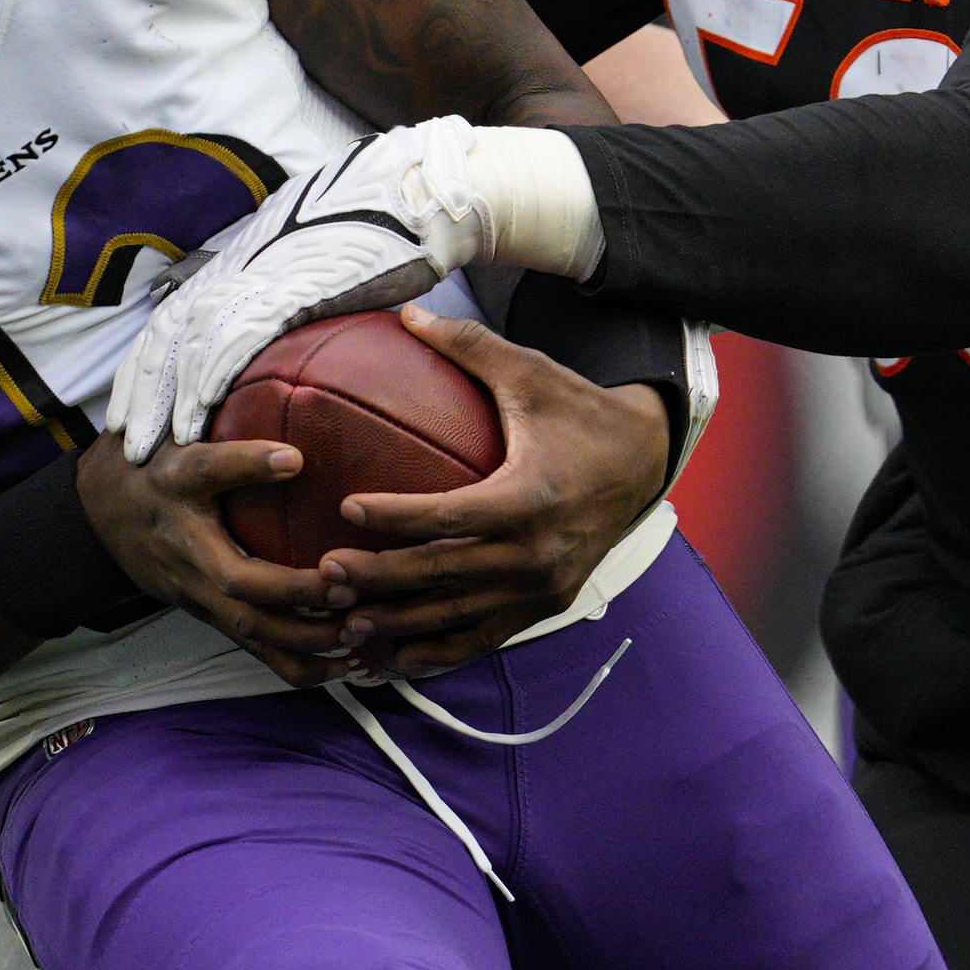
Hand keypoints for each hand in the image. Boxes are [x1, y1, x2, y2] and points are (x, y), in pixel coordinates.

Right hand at [76, 431, 362, 685]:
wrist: (97, 517)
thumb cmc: (153, 467)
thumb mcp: (177, 435)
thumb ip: (228, 430)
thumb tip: (295, 428)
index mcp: (176, 486)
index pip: (206, 469)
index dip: (246, 463)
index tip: (293, 457)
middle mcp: (185, 545)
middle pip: (237, 579)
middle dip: (295, 589)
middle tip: (348, 581)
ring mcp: (195, 588)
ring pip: (249, 626)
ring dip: (305, 637)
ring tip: (359, 633)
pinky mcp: (207, 613)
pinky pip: (251, 647)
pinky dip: (295, 664)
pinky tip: (341, 666)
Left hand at [103, 118, 498, 457]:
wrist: (406, 193)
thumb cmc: (378, 230)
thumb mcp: (326, 269)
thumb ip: (304, 304)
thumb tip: (308, 339)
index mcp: (239, 266)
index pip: (173, 319)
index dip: (148, 364)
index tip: (133, 406)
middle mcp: (235, 270)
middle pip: (164, 335)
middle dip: (139, 390)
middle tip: (124, 440)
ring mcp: (255, 277)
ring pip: (186, 344)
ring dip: (163, 399)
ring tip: (149, 447)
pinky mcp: (282, 287)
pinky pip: (232, 341)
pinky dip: (208, 379)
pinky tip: (196, 414)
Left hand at [292, 311, 675, 678]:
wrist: (645, 463)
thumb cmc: (580, 413)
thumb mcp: (531, 374)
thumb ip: (469, 347)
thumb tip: (406, 312)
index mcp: (529, 498)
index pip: (449, 515)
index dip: (395, 516)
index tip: (346, 508)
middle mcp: (536, 553)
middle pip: (443, 574)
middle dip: (380, 579)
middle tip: (324, 576)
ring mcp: (542, 587)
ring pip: (457, 617)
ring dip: (399, 625)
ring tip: (345, 623)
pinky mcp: (544, 606)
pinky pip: (484, 638)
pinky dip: (439, 651)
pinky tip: (394, 657)